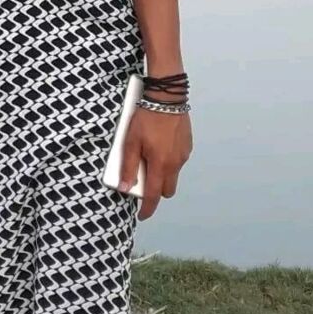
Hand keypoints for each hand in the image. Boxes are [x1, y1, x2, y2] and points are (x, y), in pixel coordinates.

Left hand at [119, 106, 192, 220]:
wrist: (167, 98)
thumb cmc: (146, 118)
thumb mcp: (131, 141)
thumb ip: (128, 166)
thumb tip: (125, 188)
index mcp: (160, 164)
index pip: (154, 195)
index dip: (147, 208)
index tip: (142, 215)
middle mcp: (175, 163)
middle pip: (167, 190)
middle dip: (156, 191)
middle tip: (143, 181)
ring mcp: (183, 155)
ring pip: (173, 175)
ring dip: (163, 174)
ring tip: (150, 158)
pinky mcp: (187, 146)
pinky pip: (178, 161)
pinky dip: (168, 161)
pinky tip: (160, 146)